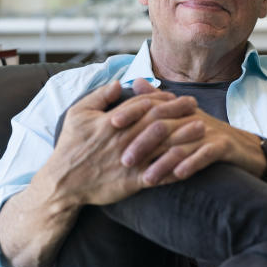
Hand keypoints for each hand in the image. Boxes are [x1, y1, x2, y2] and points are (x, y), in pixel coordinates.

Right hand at [41, 80, 198, 205]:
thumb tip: (119, 82)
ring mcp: (130, 161)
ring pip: (162, 146)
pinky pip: (160, 173)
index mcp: (111, 122)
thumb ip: (99, 96)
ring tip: (202, 127)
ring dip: (184, 136)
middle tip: (195, 105)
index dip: (162, 99)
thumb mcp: (77, 114)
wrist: (63, 183)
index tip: (176, 96)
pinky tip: (192, 161)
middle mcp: (123, 140)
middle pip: (158, 121)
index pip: (143, 104)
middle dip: (179, 112)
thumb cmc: (70, 146)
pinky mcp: (133, 182)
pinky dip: (177, 167)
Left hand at [122, 102, 265, 185]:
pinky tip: (179, 176)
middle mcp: (194, 118)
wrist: (247, 149)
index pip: (153, 107)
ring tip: (148, 179)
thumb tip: (136, 82)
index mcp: (182, 110)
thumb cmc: (210, 135)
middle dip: (142, 143)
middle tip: (124, 161)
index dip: (131, 113)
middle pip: (163, 126)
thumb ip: (159, 101)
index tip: (111, 124)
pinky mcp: (225, 146)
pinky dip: (192, 164)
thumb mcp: (185, 116)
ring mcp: (211, 132)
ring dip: (163, 163)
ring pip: (181, 144)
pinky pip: (206, 154)